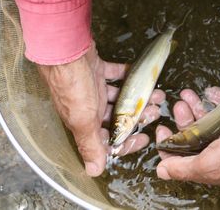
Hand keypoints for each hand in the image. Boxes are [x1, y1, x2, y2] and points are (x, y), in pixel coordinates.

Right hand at [37, 43, 164, 176]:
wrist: (63, 48)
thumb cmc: (72, 84)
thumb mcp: (83, 119)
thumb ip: (90, 144)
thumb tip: (94, 171)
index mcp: (86, 123)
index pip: (108, 141)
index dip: (127, 142)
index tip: (145, 137)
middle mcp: (89, 108)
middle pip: (117, 118)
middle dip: (138, 116)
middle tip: (155, 110)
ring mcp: (92, 88)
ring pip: (119, 97)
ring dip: (137, 96)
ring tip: (155, 93)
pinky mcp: (95, 70)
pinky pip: (115, 75)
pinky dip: (127, 76)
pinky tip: (138, 75)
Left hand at [156, 87, 219, 184]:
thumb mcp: (208, 164)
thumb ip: (183, 168)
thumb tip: (161, 172)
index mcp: (207, 168)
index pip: (180, 158)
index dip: (168, 144)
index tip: (162, 128)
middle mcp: (216, 155)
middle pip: (192, 136)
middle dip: (183, 119)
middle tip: (179, 104)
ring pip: (206, 122)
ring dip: (196, 107)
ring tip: (189, 94)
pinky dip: (216, 102)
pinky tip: (212, 93)